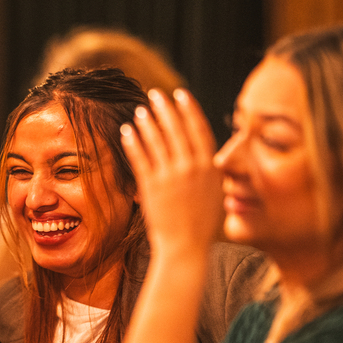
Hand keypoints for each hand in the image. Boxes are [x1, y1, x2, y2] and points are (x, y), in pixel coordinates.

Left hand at [121, 88, 223, 256]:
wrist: (186, 248)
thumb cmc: (202, 226)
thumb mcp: (216, 195)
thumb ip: (211, 173)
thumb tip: (211, 158)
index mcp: (209, 167)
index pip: (199, 130)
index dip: (189, 109)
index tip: (181, 94)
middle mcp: (190, 167)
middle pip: (176, 129)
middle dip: (165, 108)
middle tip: (155, 94)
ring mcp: (170, 176)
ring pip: (156, 141)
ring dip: (147, 122)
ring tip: (140, 109)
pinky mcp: (151, 186)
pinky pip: (140, 158)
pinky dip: (133, 142)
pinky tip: (126, 130)